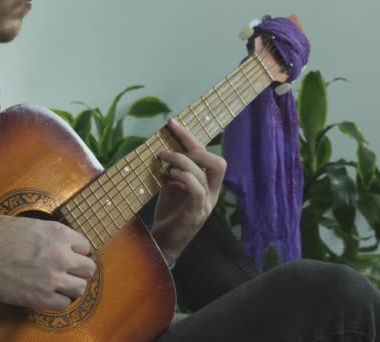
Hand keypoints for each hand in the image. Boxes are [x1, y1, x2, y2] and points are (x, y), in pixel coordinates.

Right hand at [0, 215, 95, 310]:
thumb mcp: (27, 223)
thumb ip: (45, 233)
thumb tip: (49, 239)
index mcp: (59, 234)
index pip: (85, 247)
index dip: (76, 252)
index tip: (69, 256)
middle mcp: (62, 256)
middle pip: (88, 269)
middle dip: (78, 271)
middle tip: (66, 273)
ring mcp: (53, 278)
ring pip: (80, 288)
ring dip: (71, 287)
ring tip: (58, 286)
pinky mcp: (41, 298)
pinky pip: (63, 304)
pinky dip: (58, 301)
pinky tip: (47, 295)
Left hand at [152, 119, 226, 264]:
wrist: (162, 244)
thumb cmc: (168, 215)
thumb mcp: (171, 187)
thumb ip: (175, 170)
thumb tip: (166, 148)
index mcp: (208, 185)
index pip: (208, 156)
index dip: (191, 138)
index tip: (172, 123)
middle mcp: (212, 194)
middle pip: (218, 163)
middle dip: (193, 148)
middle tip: (168, 148)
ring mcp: (206, 205)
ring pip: (206, 173)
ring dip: (182, 160)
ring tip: (163, 159)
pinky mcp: (195, 215)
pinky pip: (197, 190)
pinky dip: (184, 178)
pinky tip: (169, 176)